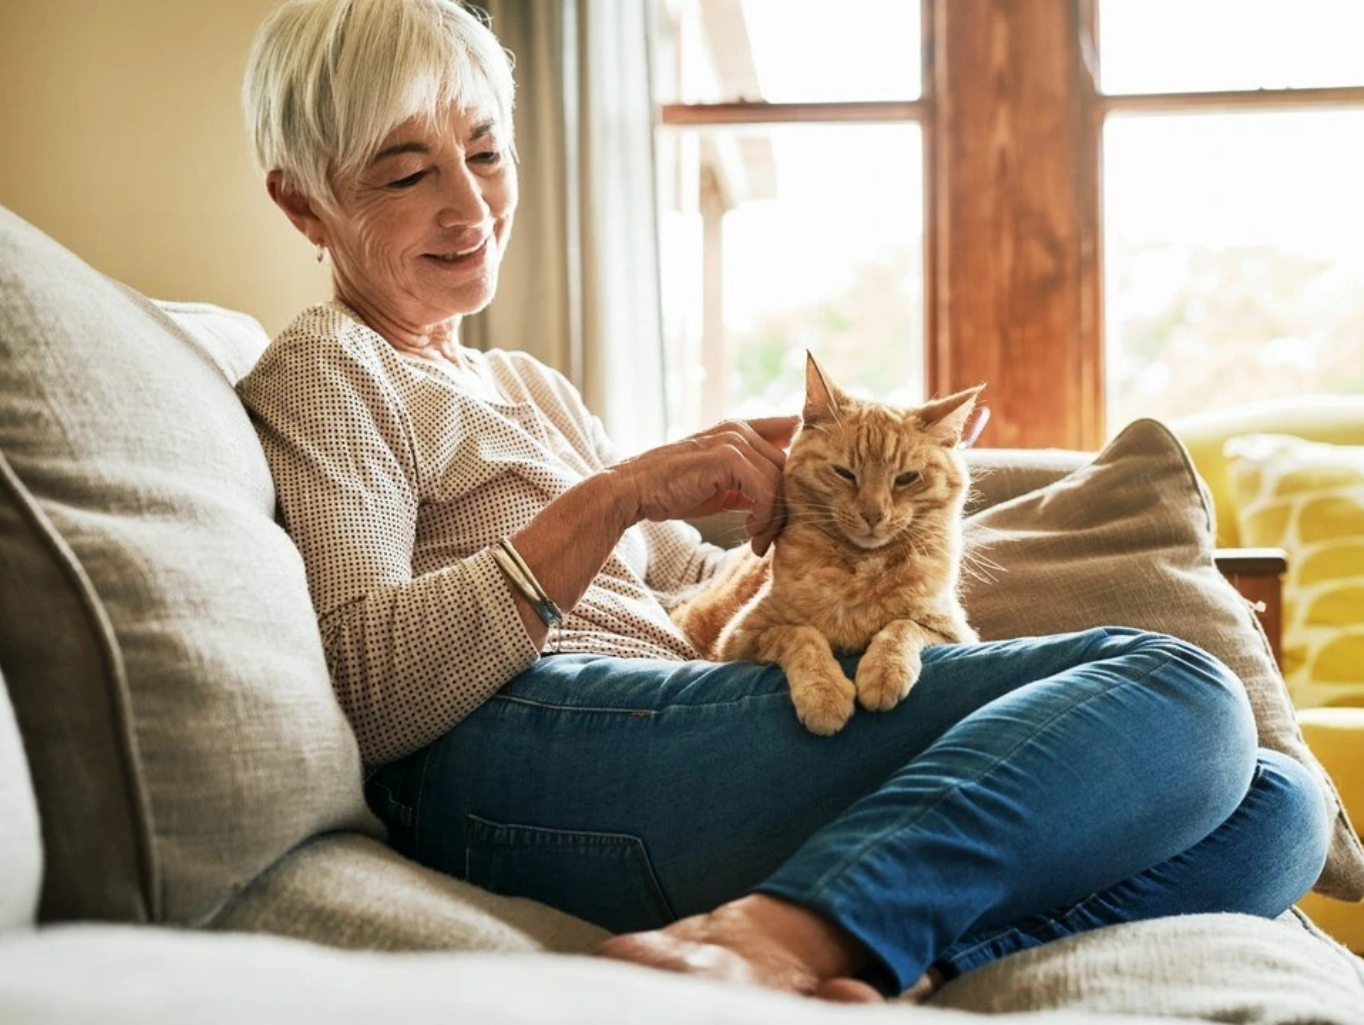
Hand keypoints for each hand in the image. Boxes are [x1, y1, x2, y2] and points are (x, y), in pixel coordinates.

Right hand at [609, 415, 798, 554]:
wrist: (635, 490)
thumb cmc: (675, 489)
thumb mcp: (723, 484)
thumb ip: (752, 483)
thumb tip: (783, 501)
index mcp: (740, 429)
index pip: (791, 430)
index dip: (804, 458)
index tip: (802, 495)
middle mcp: (740, 430)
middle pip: (790, 467)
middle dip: (785, 506)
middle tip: (769, 537)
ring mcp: (733, 441)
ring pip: (780, 481)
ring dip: (774, 518)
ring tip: (758, 539)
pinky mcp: (726, 459)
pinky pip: (764, 490)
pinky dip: (763, 516)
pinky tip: (750, 531)